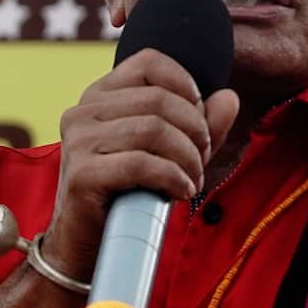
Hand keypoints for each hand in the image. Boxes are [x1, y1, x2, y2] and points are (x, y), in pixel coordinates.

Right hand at [43, 48, 238, 280]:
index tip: (200, 121)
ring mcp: (78, 141)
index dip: (186, 86)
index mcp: (100, 95)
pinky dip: (172, 178)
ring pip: (153, 129)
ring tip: (193, 180)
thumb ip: (201, 124)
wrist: (86, 245)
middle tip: (202, 160)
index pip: (149, 62)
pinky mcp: (81, 174)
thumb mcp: (173, 153)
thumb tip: (229, 97)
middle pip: (159, 99)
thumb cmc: (129, 194)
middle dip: (195, 130)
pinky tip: (181, 192)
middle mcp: (83, 110)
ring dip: (187, 158)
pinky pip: (141, 164)